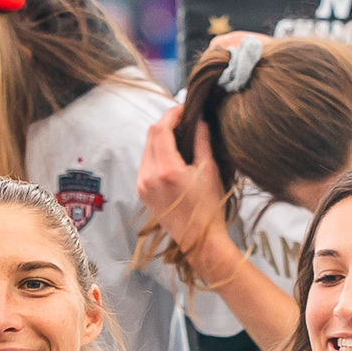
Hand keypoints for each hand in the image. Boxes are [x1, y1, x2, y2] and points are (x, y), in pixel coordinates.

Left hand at [136, 110, 229, 274]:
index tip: (184, 109)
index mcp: (166, 170)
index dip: (172, 114)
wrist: (199, 241)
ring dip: (160, 139)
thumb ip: (202, 143)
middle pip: (151, 136)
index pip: (161, 129)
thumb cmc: (209, 209)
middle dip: (166, 125)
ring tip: (179, 138)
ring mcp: (142, 184)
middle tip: (184, 121)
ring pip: (146, 148)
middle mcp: (148, 175)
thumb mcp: (209, 172)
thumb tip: (199, 121)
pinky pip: (145, 163)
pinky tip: (171, 157)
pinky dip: (156, 154)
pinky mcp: (141, 191)